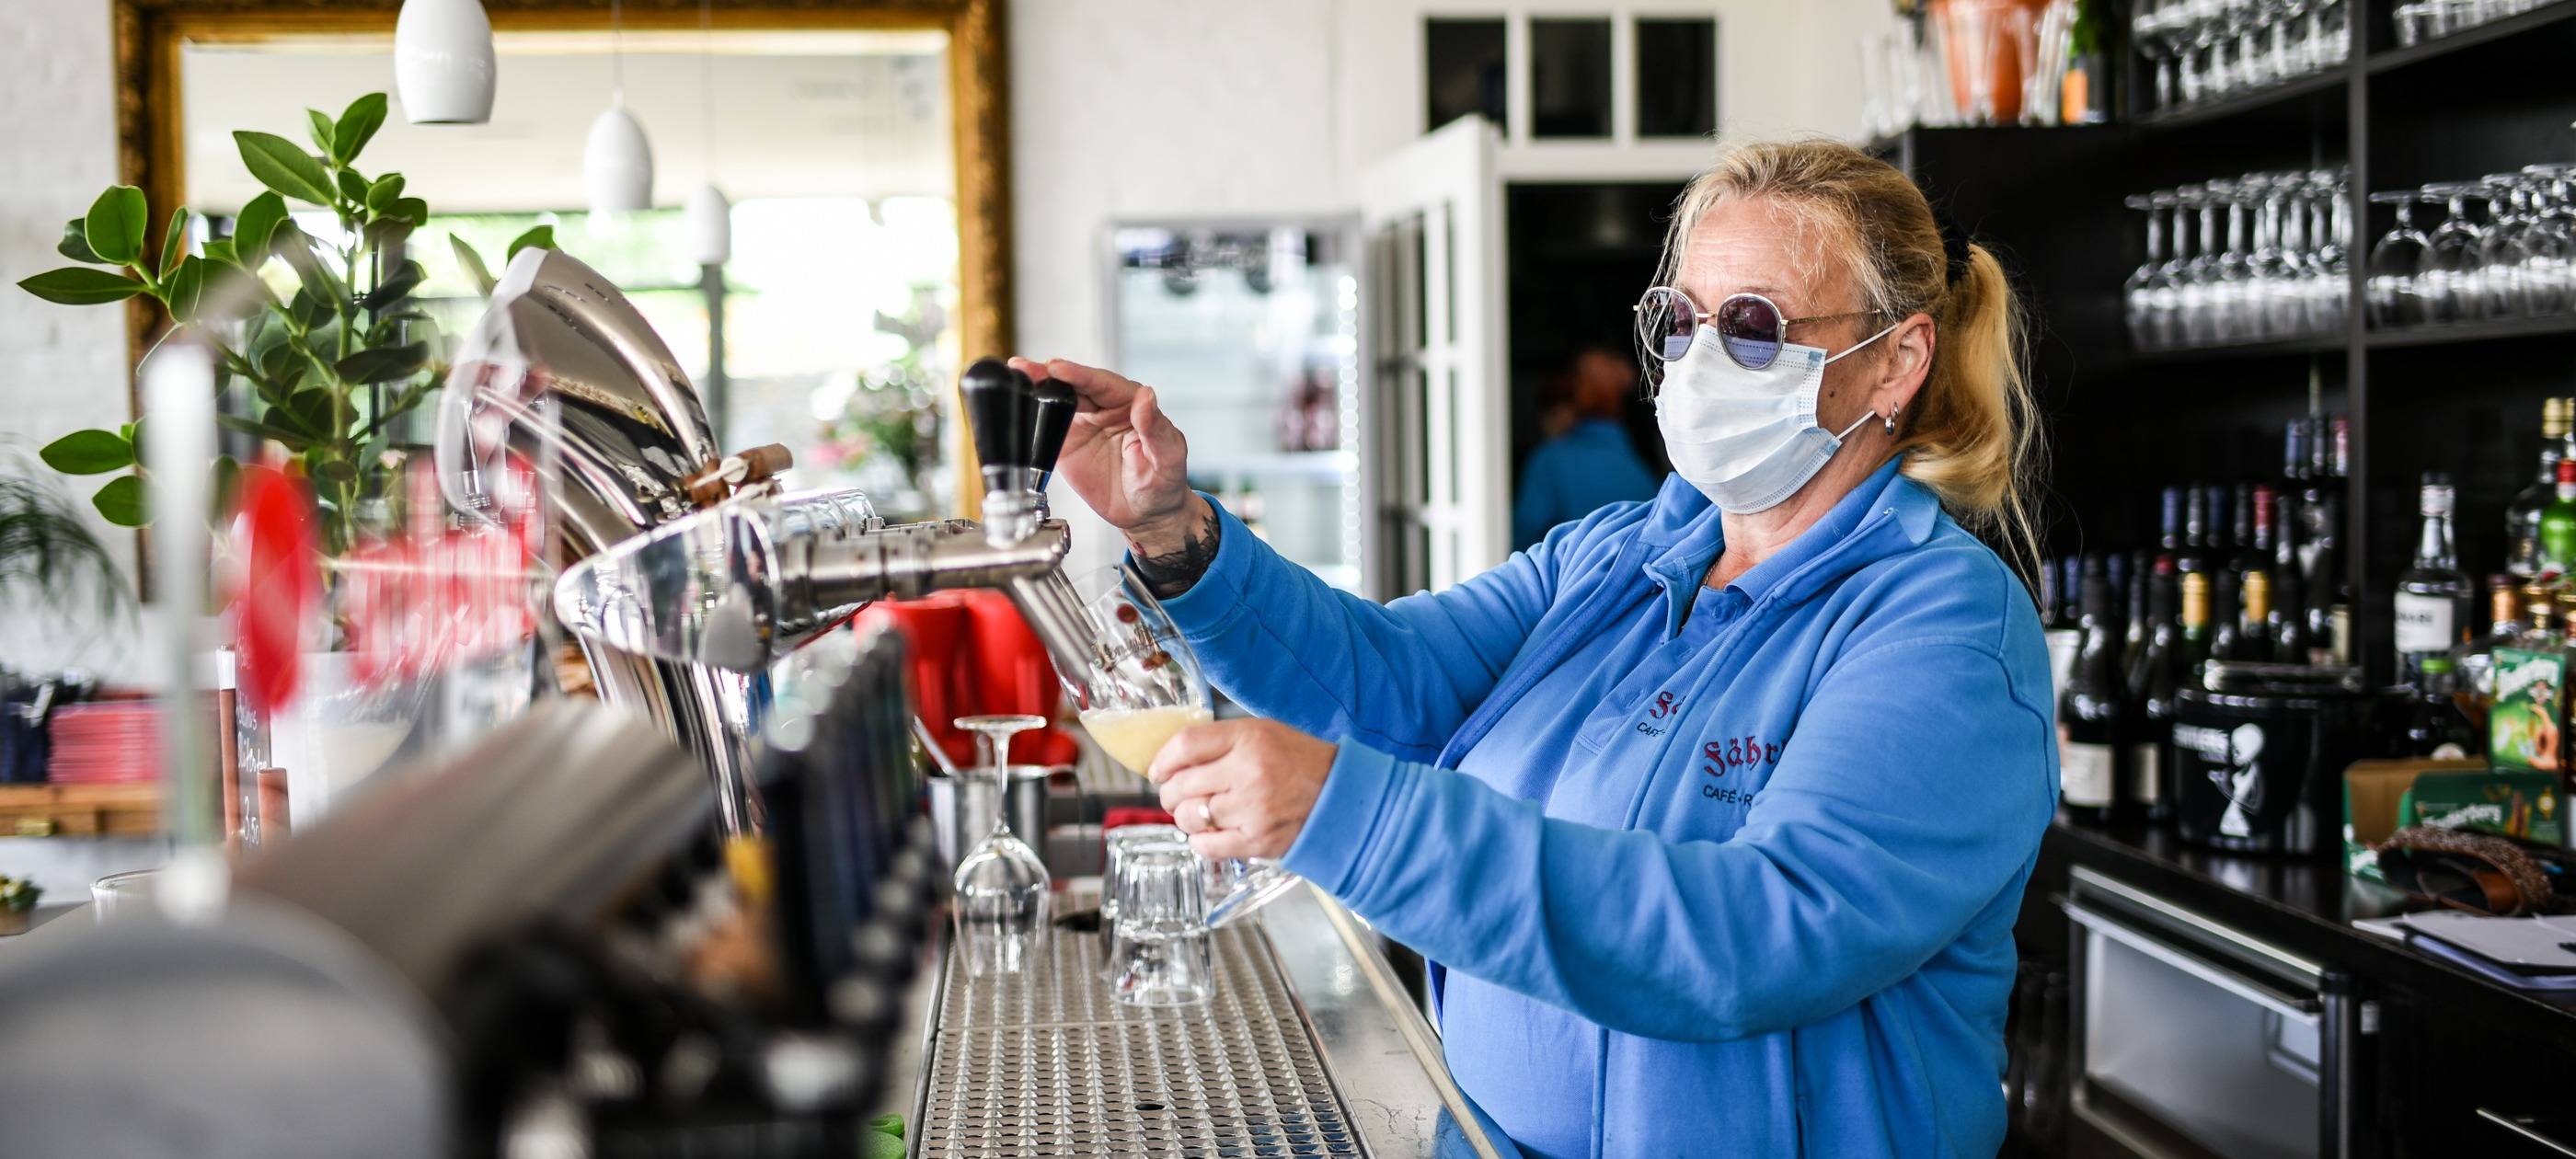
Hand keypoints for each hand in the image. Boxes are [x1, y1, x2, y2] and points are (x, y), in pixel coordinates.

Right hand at [1008, 356, 1209, 555]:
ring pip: (1057, 400)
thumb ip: (1155, 427)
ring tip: (1014, 375)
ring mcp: (1082, 424)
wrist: (1146, 514)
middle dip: (1049, 375)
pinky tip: (1014, 402)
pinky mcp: (1065, 444)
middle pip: (1074, 385)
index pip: (1102, 384)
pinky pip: (1046, 426)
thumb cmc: (1163, 482)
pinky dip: (1030, 415)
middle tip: (1025, 368)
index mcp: (1130, 403)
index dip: (1079, 375)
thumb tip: (1146, 395)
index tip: (1057, 368)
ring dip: (1035, 387)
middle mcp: (1104, 408)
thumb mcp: (1168, 457)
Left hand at [1147, 718, 1335, 860]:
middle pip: (1181, 785)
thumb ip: (1220, 741)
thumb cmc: (1299, 761)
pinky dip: (1199, 841)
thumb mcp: (1262, 732)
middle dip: (1168, 793)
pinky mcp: (1256, 841)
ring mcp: (1252, 811)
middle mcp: (1247, 774)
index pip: (1185, 746)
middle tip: (1174, 794)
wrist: (1340, 795)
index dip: (1162, 760)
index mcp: (1248, 740)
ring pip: (1190, 817)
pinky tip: (1208, 832)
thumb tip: (1173, 757)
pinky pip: (1207, 846)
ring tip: (1196, 812)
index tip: (1158, 770)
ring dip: (1184, 817)